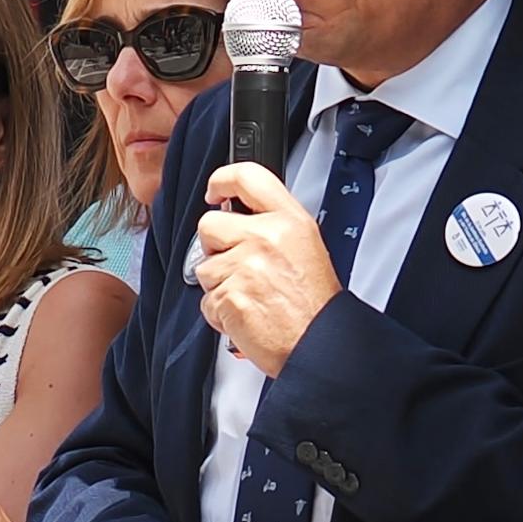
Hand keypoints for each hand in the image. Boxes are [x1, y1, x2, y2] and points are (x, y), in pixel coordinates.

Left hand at [191, 164, 345, 375]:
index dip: (222, 180)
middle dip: (215, 248)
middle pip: (209, 224)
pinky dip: (220, 313)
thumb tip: (239, 217)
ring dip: (219, 285)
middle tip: (239, 267)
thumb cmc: (314, 304)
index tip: (215, 191)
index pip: (247, 177)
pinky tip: (245, 314)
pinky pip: (206, 301)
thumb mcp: (306, 246)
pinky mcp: (230, 296)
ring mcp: (245, 266)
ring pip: (204, 267)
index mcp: (288, 221)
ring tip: (249, 296)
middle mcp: (265, 237)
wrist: (319, 344)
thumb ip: (272, 225)